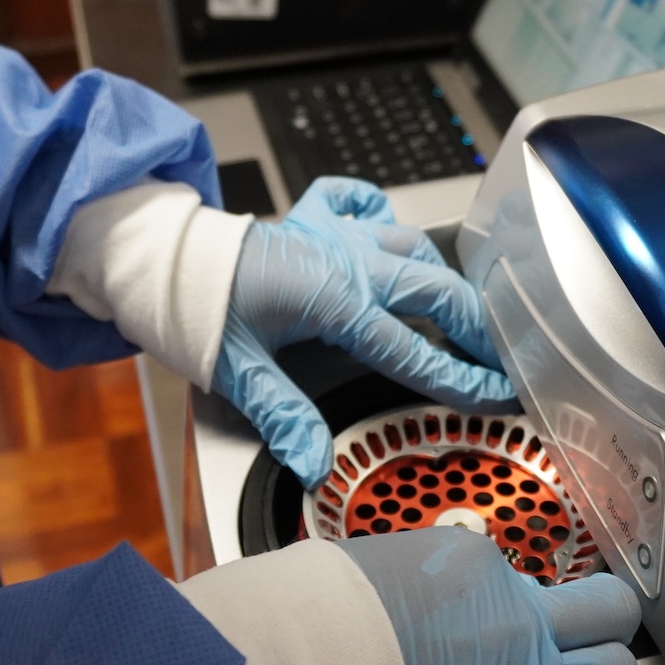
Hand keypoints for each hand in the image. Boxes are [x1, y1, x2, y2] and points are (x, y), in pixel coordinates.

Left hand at [214, 178, 514, 485]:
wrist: (162, 256)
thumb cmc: (197, 306)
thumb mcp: (239, 371)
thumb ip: (284, 416)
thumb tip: (315, 462)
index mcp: (335, 298)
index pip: (412, 348)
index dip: (461, 377)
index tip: (498, 394)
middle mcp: (346, 260)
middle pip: (435, 288)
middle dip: (476, 326)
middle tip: (503, 357)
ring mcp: (334, 235)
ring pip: (411, 245)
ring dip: (440, 276)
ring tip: (463, 308)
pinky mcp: (313, 220)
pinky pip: (360, 201)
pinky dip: (379, 211)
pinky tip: (387, 226)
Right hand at [334, 527, 640, 664]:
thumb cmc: (303, 628)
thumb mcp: (375, 564)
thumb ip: (430, 578)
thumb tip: (443, 591)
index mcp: (478, 570)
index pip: (540, 579)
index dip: (533, 597)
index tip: (525, 609)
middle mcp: (515, 629)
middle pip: (610, 617)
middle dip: (597, 628)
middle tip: (578, 643)